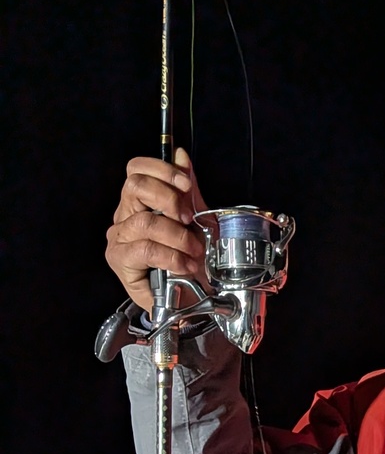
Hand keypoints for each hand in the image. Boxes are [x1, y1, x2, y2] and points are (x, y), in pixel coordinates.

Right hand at [105, 146, 208, 309]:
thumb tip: (180, 156)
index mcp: (139, 202)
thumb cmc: (191, 258)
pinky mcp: (120, 261)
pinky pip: (145, 249)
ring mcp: (120, 238)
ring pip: (145, 221)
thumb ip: (187, 189)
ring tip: (194, 250)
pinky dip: (171, 256)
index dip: (162, 170)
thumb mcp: (196, 220)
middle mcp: (125, 216)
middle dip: (168, 199)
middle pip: (135, 186)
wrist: (193, 297)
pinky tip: (184, 265)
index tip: (186, 185)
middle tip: (188, 219)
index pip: (137, 169)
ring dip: (177, 236)